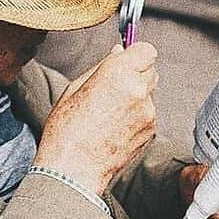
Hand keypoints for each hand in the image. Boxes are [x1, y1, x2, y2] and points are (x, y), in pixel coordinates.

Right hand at [35, 43, 157, 195]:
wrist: (74, 168)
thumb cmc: (67, 129)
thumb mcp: (75, 88)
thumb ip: (102, 66)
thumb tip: (118, 53)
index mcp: (118, 73)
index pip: (146, 49)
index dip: (135, 54)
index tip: (126, 59)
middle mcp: (138, 89)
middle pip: (151, 70)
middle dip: (137, 73)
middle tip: (114, 87)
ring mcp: (147, 112)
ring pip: (149, 93)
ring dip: (136, 96)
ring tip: (110, 112)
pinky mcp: (151, 130)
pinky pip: (147, 114)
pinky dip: (136, 116)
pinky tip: (115, 127)